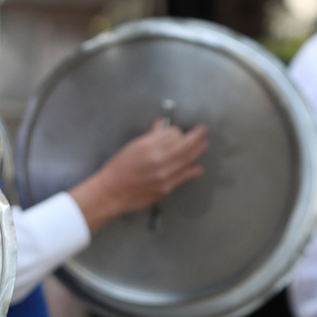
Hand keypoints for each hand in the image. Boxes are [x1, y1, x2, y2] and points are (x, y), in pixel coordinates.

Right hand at [68, 119, 209, 232]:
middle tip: (203, 131)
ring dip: (198, 151)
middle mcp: (158, 160)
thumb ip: (150, 136)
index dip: (177, 131)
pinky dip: (192, 171)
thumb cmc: (119, 168)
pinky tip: (197, 168)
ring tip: (204, 145)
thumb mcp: (132, 147)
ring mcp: (164, 175)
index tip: (178, 132)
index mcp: (149, 146)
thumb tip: (161, 125)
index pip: (173, 134)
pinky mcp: (166, 188)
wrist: (112, 192)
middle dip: (197, 137)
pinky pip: (183, 177)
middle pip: (185, 145)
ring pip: (187, 160)